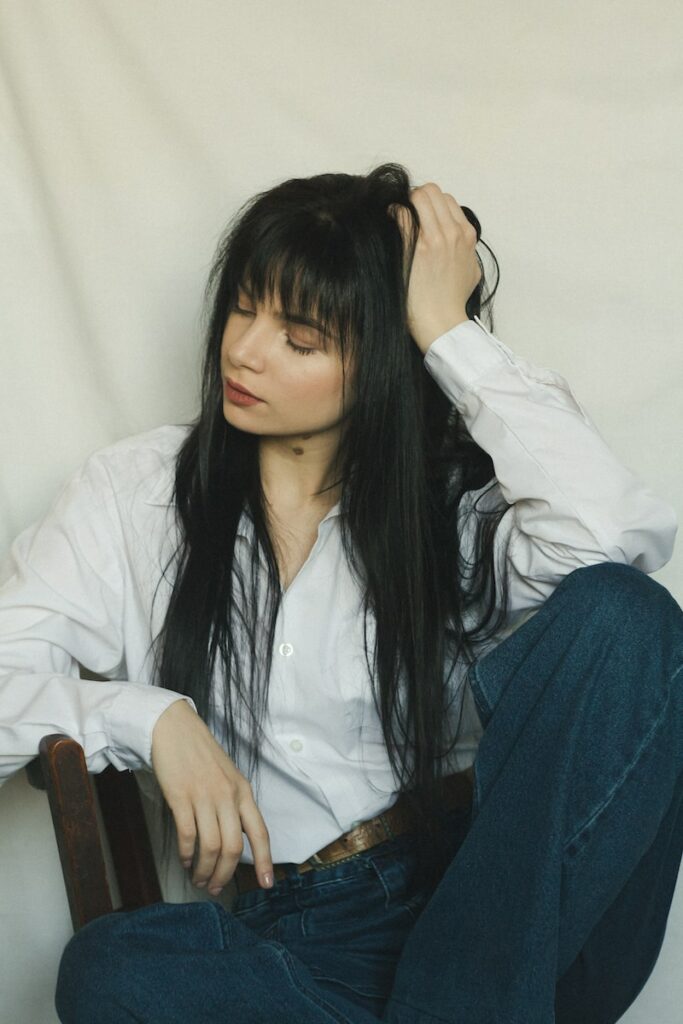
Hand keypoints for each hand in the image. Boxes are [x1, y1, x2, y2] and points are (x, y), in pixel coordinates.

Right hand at [151, 699, 273, 894]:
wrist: (175, 729)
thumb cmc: (201, 755)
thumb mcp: (228, 777)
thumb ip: (234, 805)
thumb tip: (236, 840)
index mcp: (243, 791)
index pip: (260, 832)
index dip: (264, 861)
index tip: (266, 884)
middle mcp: (228, 795)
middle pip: (234, 847)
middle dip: (225, 874)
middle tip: (215, 888)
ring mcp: (204, 796)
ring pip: (211, 846)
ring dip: (205, 870)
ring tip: (198, 878)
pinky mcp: (181, 797)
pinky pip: (188, 835)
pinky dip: (187, 854)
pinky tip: (185, 860)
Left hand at [389, 183, 482, 354]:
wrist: (442, 323)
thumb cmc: (453, 302)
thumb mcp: (472, 272)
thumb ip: (467, 252)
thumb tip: (460, 245)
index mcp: (467, 235)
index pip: (447, 200)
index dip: (431, 205)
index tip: (420, 217)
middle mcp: (453, 232)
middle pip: (432, 192)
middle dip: (416, 198)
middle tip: (406, 213)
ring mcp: (434, 238)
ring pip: (418, 195)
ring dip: (405, 203)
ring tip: (397, 218)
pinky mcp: (415, 247)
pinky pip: (401, 213)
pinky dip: (393, 213)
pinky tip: (389, 224)